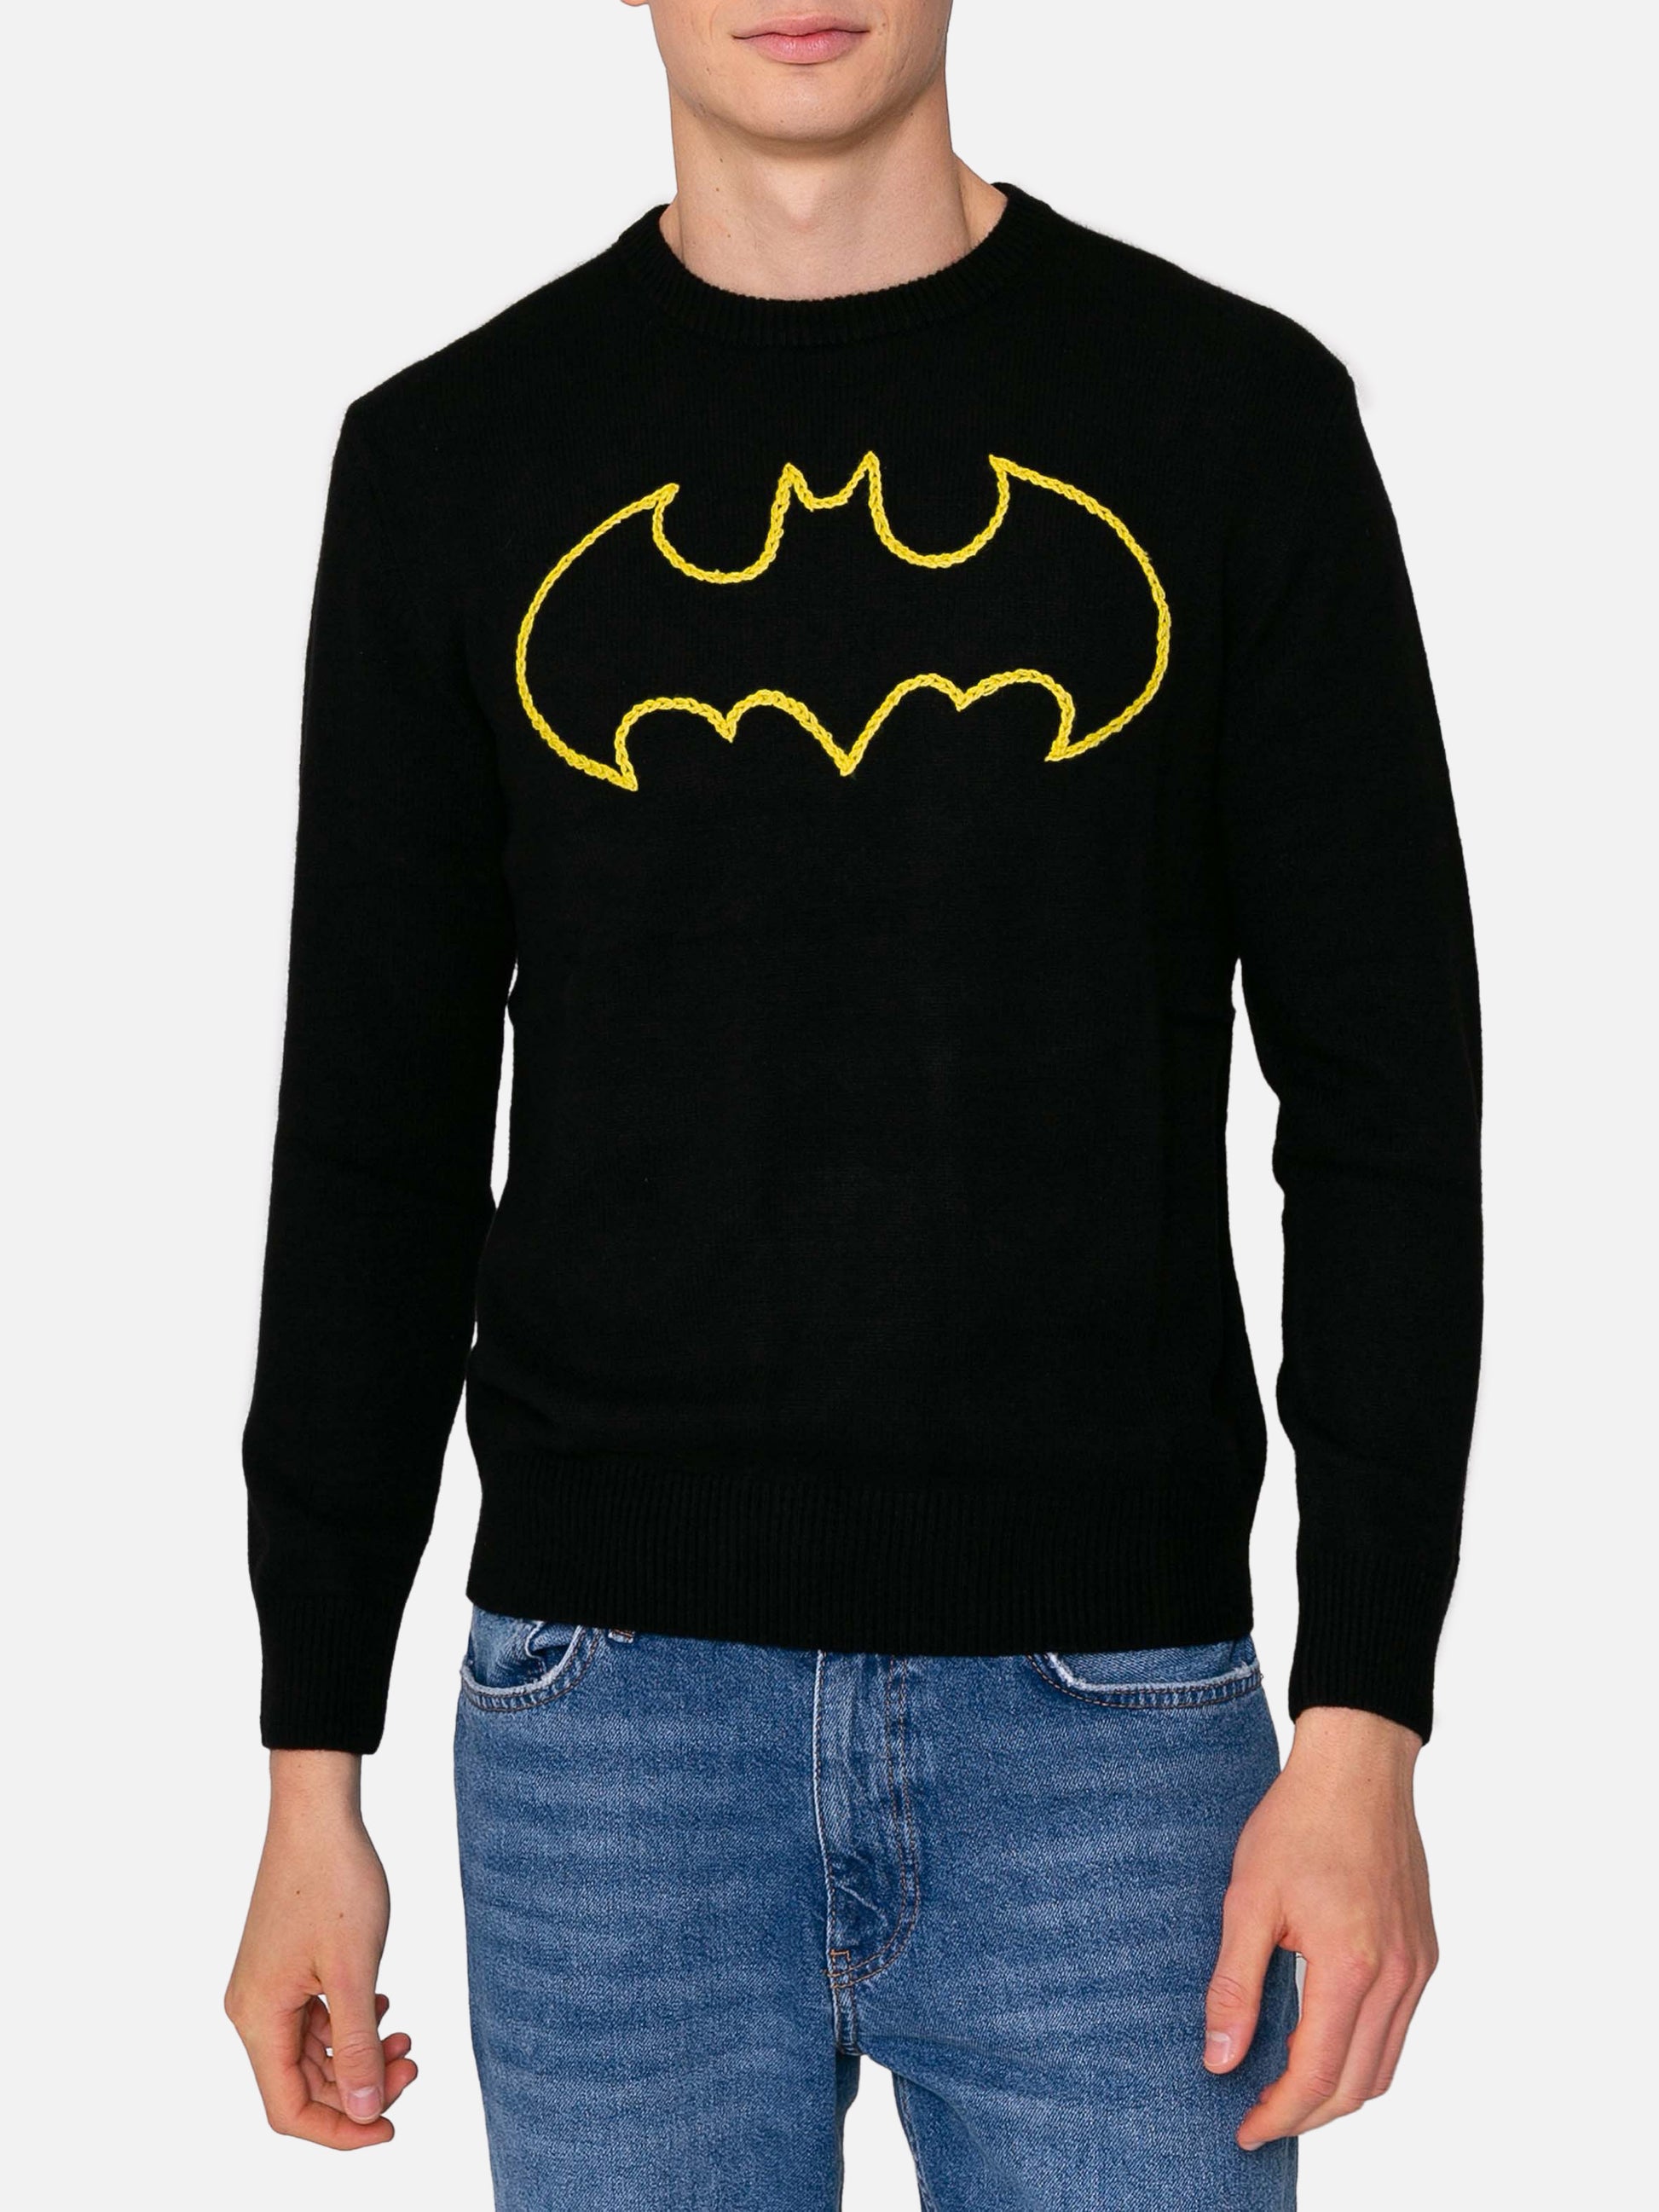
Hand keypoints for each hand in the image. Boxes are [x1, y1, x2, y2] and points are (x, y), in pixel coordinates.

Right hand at [224, 1750, 417, 2148]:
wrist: (318, 1814)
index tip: (391, 2125)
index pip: (289, 2109)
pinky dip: (350, 2024)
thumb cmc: (334, 1881)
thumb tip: (362, 2110)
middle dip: (359, 2085)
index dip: (340, 2129)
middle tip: (414, 2064)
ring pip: (313, 2052)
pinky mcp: (285, 1968)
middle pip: (303, 2083)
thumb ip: (356, 2045)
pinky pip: (315, 2019)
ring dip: (359, 2055)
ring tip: (408, 2040)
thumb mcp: (353, 1970)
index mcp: (259, 2018)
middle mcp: (254, 2010)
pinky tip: (384, 2009)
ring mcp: (268, 1988)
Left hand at [1204, 1705, 1436, 2148]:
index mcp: (1353, 1967)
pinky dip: (1362, 2054)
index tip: (1244, 2130)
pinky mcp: (1423, 1953)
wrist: (1357, 1769)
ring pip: (1384, 2065)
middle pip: (1358, 2085)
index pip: (1318, 2074)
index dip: (1279, 2114)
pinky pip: (1398, 2029)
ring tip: (1286, 2093)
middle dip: (1307, 2116)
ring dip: (1338, 2091)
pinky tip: (1323, 2043)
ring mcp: (1418, 1966)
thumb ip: (1234, 1985)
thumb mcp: (1247, 1899)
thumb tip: (1219, 2059)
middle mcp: (1397, 1976)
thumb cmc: (1298, 1823)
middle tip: (1258, 2120)